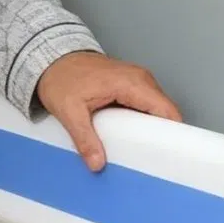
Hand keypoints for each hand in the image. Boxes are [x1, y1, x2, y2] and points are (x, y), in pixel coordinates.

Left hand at [36, 51, 181, 171]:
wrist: (51, 59)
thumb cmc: (60, 78)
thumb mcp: (69, 112)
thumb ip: (85, 139)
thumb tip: (97, 163)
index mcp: (131, 83)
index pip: (167, 111)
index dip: (172, 134)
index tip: (166, 154)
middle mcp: (140, 78)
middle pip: (165, 112)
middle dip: (161, 134)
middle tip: (149, 157)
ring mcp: (138, 79)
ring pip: (157, 108)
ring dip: (152, 127)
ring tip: (140, 148)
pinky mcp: (132, 83)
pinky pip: (147, 103)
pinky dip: (143, 119)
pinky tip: (131, 134)